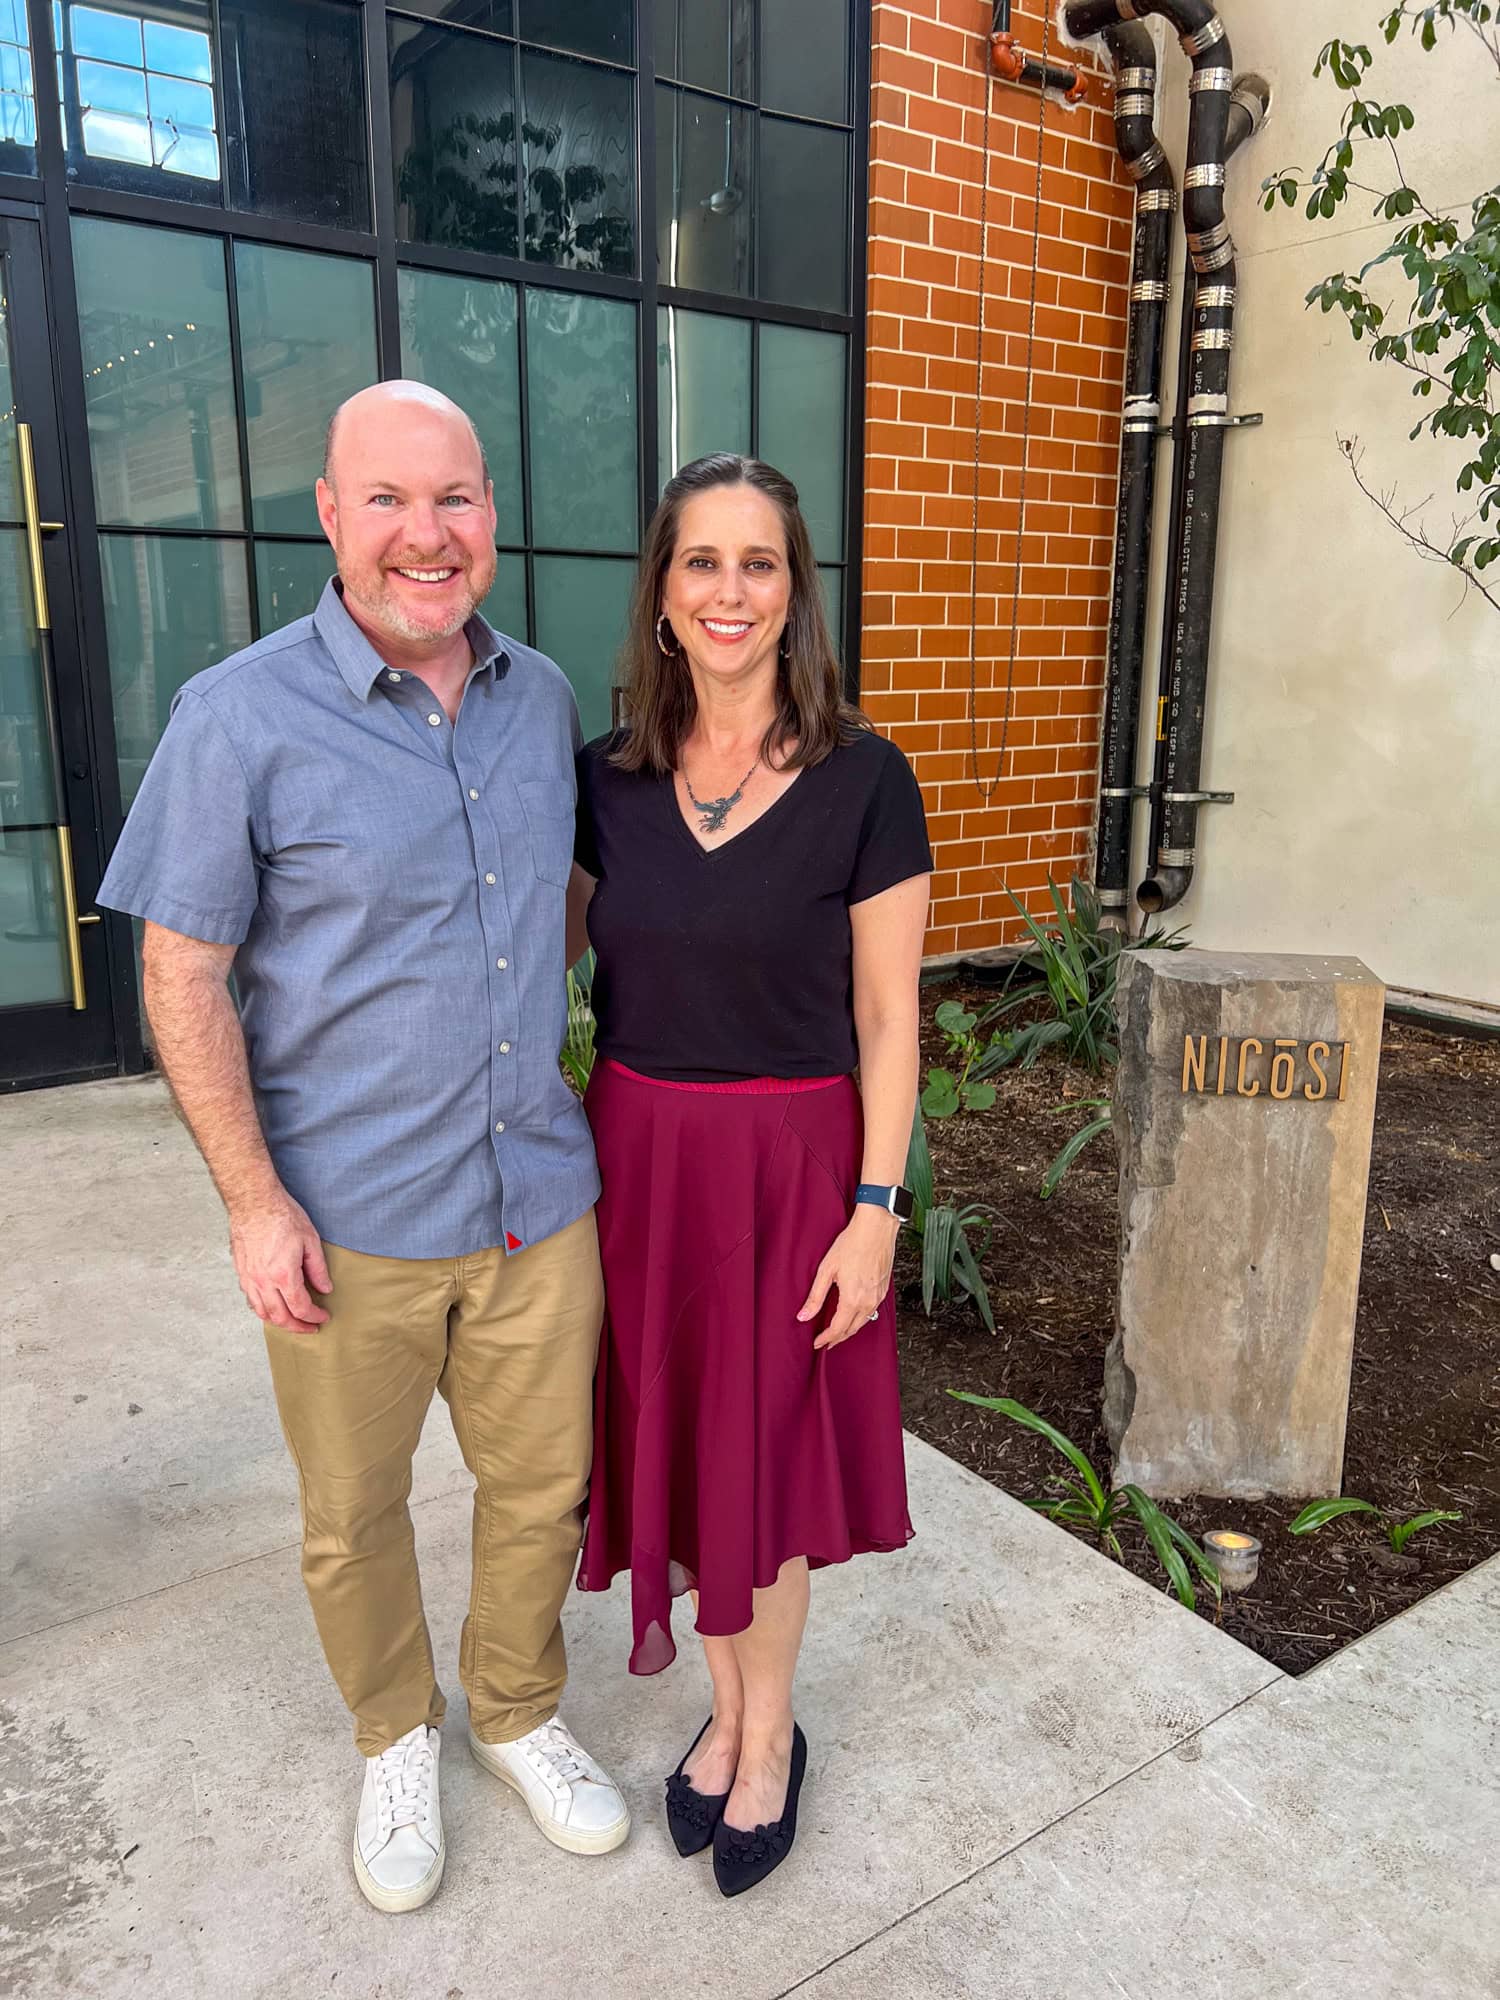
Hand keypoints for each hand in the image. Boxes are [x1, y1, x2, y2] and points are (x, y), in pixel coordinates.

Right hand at [229, 1193, 332, 1332]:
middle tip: (310, 1327)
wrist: (254, 1202)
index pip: (300, 1308)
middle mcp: (263, 1282)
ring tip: (293, 1320)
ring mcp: (249, 1278)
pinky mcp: (241, 1272)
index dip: (313, 1317)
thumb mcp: (310, 1240)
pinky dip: (263, 1309)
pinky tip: (273, 1305)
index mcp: (283, 1275)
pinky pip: (251, 1300)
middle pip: (280, 1317)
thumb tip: (325, 1288)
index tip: (323, 1316)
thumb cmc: (282, 1216)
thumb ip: (318, 1268)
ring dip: (279, 1321)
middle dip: (297, 1326)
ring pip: (262, 1313)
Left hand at [797, 1204, 897, 1350]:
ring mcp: (878, 1297)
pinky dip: (860, 1319)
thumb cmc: (852, 1244)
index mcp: (852, 1299)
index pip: (838, 1329)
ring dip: (849, 1330)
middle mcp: (868, 1302)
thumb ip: (815, 1296)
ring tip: (837, 1332)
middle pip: (851, 1330)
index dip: (826, 1339)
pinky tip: (853, 1314)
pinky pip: (871, 1312)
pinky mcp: (883, 1290)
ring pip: (863, 1322)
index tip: (817, 1343)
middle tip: (825, 1342)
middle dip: (838, 1338)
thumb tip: (803, 1316)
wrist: (876, 1228)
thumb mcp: (827, 1270)